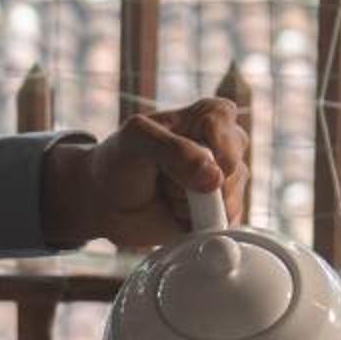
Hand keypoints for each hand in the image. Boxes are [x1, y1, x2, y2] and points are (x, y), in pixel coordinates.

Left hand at [41, 97, 249, 249]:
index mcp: (211, 116)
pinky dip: (196, 223)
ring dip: (190, 205)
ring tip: (168, 194)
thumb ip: (173, 150)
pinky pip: (225, 223)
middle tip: (164, 176)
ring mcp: (228, 181)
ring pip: (228, 200)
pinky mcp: (223, 212)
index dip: (203, 147)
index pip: (225, 124)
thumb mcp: (135, 140)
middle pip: (232, 168)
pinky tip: (177, 213)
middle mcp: (228, 147)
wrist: (109, 201)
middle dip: (191, 181)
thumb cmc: (121, 161)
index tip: (174, 157)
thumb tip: (215, 178)